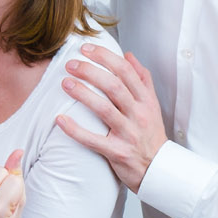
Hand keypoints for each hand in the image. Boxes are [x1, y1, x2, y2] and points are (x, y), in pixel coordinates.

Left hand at [56, 45, 167, 191]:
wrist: (158, 169)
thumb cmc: (150, 134)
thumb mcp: (152, 105)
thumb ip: (142, 79)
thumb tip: (129, 55)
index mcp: (145, 101)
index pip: (126, 72)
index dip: (105, 57)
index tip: (86, 49)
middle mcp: (139, 115)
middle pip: (114, 87)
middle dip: (91, 72)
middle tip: (71, 65)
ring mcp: (128, 134)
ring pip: (104, 109)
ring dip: (83, 94)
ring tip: (65, 83)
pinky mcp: (117, 152)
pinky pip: (93, 140)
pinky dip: (75, 130)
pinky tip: (60, 119)